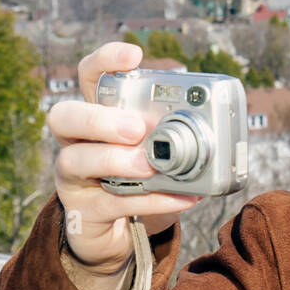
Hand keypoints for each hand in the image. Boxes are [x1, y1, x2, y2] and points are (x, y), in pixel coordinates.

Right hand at [48, 42, 200, 271]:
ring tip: (149, 165)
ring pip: (75, 161)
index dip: (105, 61)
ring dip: (116, 161)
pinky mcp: (83, 211)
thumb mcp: (159, 150)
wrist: (120, 234)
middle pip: (64, 116)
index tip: (135, 56)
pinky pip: (111, 203)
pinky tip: (180, 198)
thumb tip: (224, 124)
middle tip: (135, 128)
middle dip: (99, 119)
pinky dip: (150, 200)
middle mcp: (77, 141)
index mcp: (99, 116)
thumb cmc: (142, 179)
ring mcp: (73, 177)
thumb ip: (180, 133)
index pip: (89, 77)